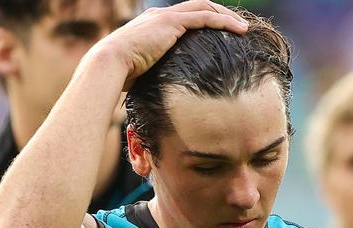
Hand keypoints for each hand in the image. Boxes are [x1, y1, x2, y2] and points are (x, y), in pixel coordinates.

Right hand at [93, 0, 247, 89]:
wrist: (108, 64)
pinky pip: (205, 17)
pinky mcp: (172, 22)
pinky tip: (240, 29)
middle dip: (219, 13)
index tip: (219, 32)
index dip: (204, 21)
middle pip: (198, 7)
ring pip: (205, 8)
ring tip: (244, 27)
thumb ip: (151, 75)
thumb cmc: (119, 75)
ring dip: (227, 16)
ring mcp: (166, 17)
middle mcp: (160, 16)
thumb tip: (156, 94)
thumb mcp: (139, 73)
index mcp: (153, 25)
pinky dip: (225, 21)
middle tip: (237, 25)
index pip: (184, 17)